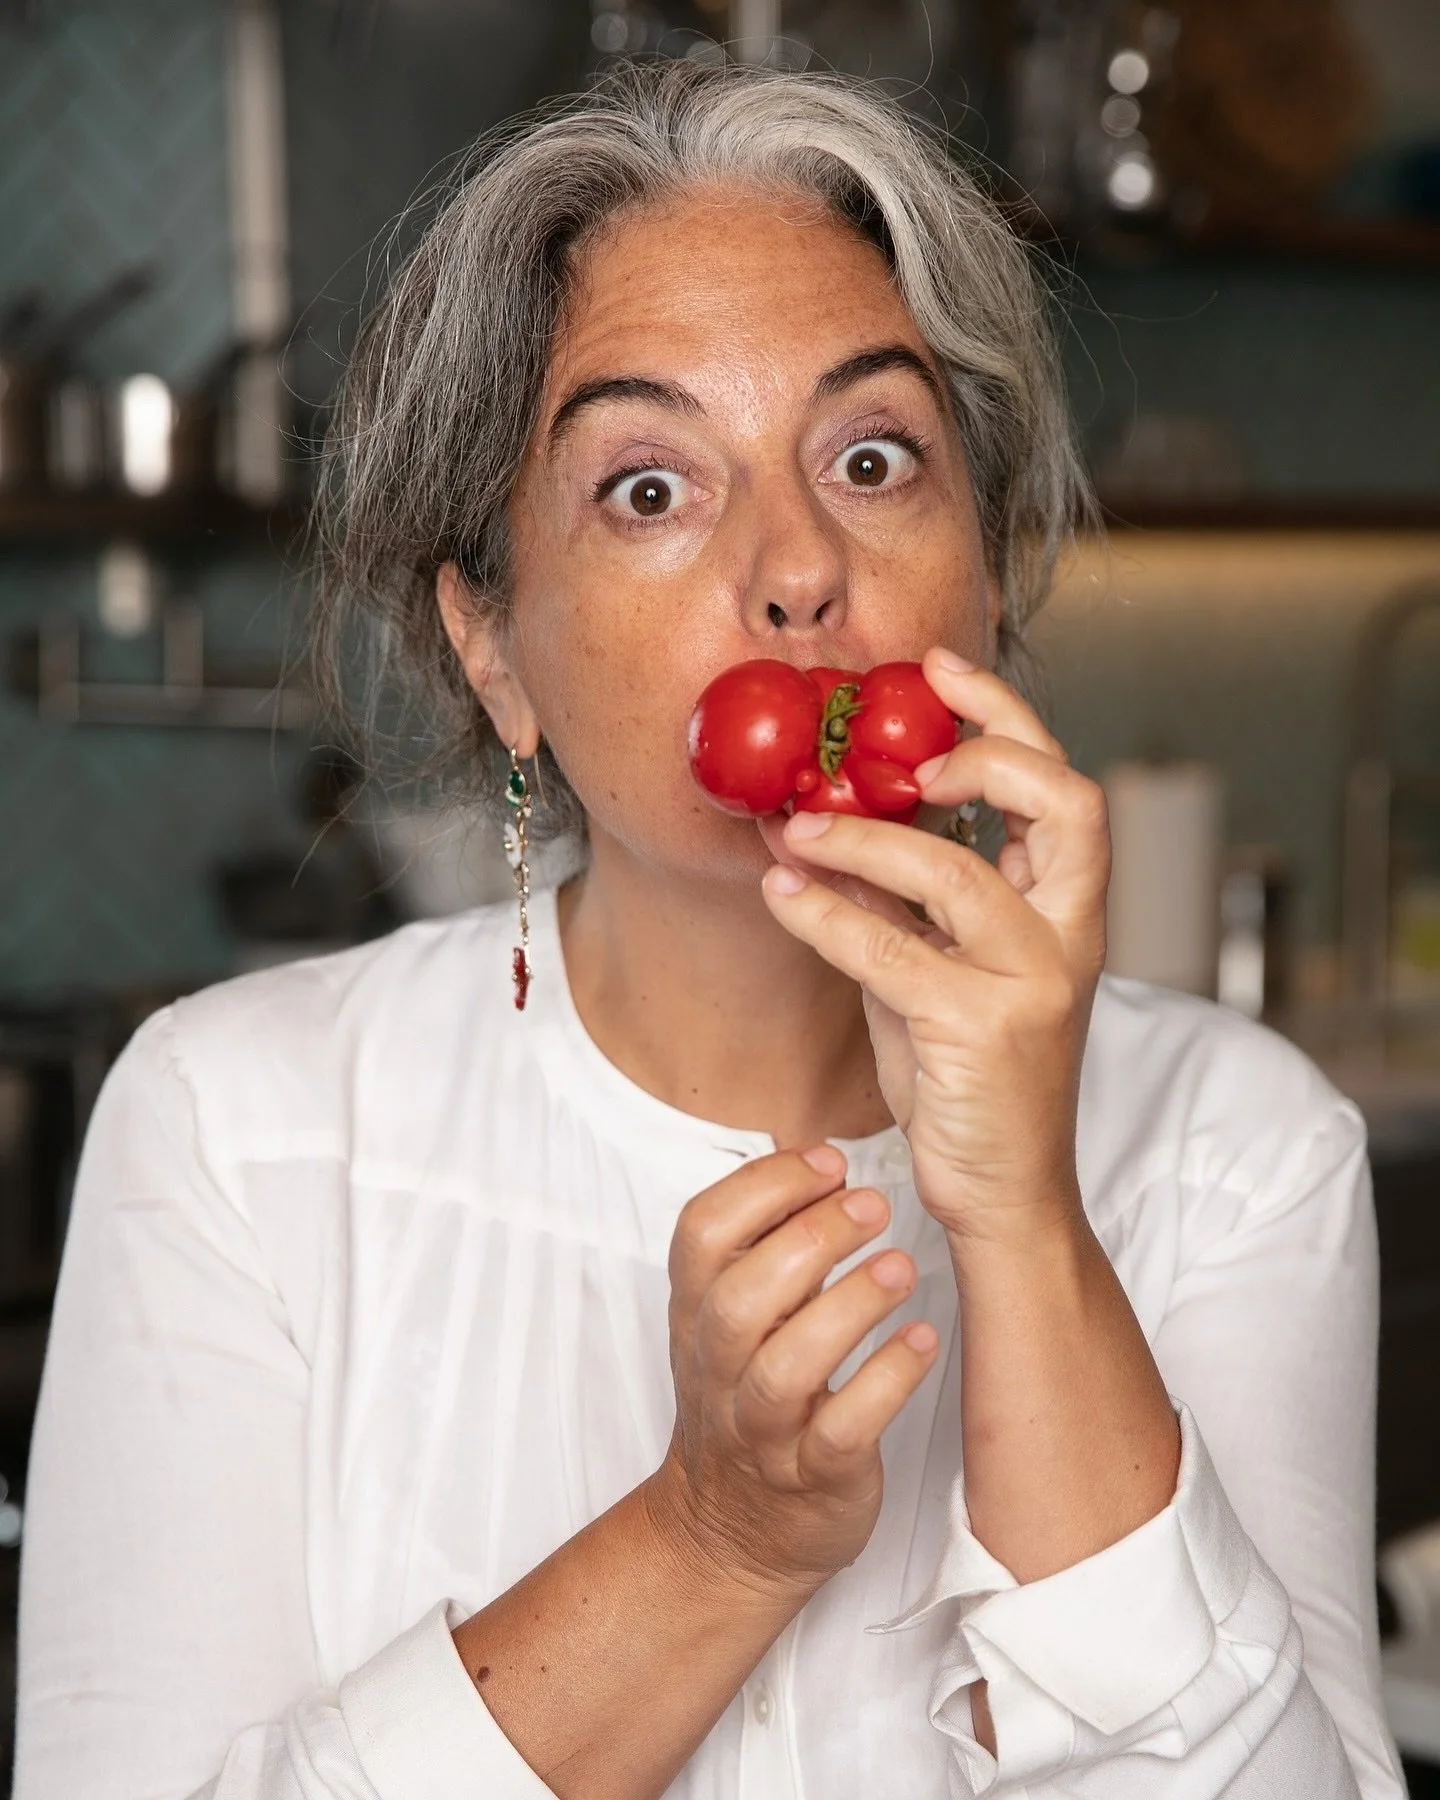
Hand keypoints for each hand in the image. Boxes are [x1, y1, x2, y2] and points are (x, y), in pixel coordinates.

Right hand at [651, 1146, 938, 1596]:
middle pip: (739, 1298)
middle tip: (873, 1207)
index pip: (700, 1234)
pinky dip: (884, 1383)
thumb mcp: (731, 1321)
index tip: (828, 1163)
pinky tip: (923, 1344)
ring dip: (848, 1308)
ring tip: (903, 1268)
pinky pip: (841, 1433)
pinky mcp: (814, 1481)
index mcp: (696, 1315)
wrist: (729, 1536)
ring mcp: (763, 1430)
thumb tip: (819, 1159)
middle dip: (808, 1241)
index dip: (761, 1188)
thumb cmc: (747, 1401)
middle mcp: (720, 1370)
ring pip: (785, 1367)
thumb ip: (763, 1247)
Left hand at [759, 649, 1108, 1245]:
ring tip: (796, 827)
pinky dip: (824, 915)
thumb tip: (818, 832)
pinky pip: (889, 950)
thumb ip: (895, 908)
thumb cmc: (972, 1081)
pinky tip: (782, 896)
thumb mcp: (932, 976)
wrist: (1006, 1193)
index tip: (936, 672)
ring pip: (951, 870)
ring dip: (860, 838)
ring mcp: (1032, 982)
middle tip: (898, 747)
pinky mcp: (982, 1030)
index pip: (1063, 786)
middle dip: (983, 745)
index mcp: (1066, 912)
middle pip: (1061, 800)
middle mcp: (1067, 937)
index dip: (1005, 717)